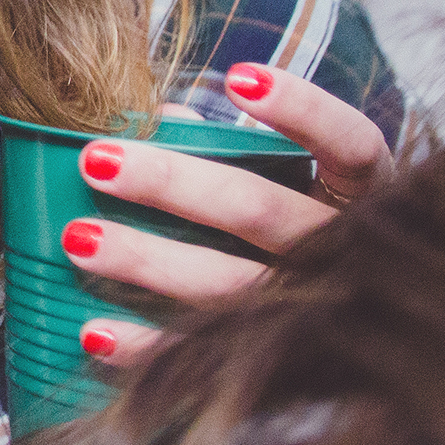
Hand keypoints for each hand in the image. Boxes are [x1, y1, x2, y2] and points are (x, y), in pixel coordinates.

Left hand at [67, 63, 392, 364]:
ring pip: (228, 286)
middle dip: (172, 185)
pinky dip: (147, 349)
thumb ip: (237, 146)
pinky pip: (206, 356)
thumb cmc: (309, 224)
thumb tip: (166, 116)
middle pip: (258, 212)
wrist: (367, 335)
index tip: (238, 77)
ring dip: (147, 260)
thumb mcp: (297, 183)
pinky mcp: (278, 366)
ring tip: (77, 238)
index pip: (352, 146)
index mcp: (363, 196)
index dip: (303, 110)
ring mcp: (315, 314)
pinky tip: (93, 332)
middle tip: (94, 162)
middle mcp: (346, 253)